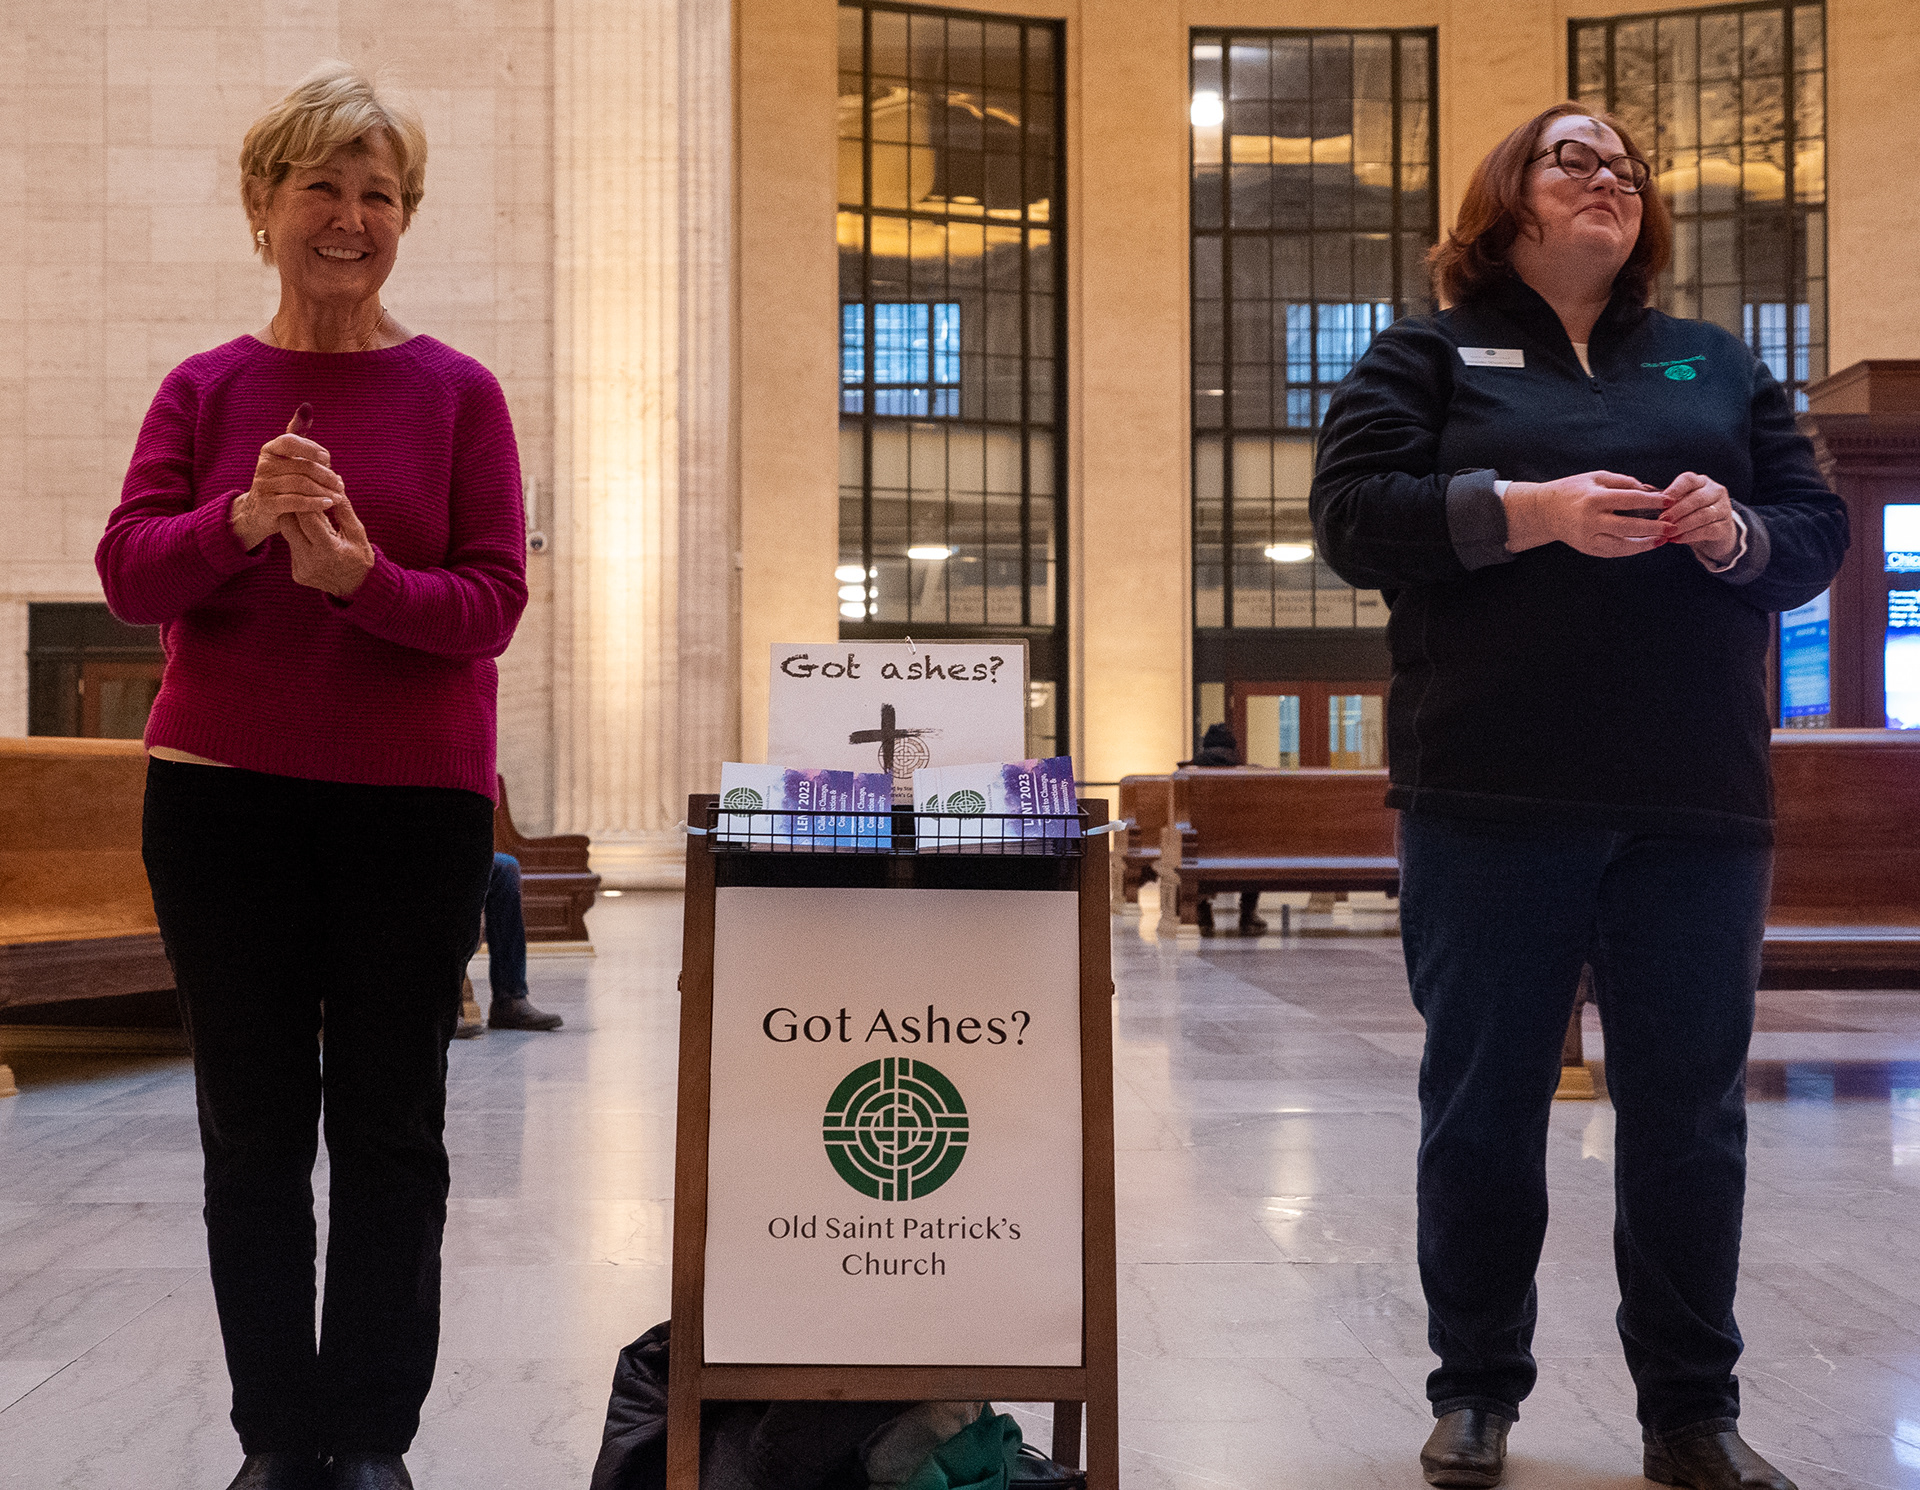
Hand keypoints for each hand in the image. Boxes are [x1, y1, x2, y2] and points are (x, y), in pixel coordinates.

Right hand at [230, 404, 342, 550]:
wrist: (260, 512)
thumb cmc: (281, 480)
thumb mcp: (288, 456)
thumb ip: (297, 433)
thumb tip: (306, 406)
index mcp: (270, 449)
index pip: (291, 441)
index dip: (311, 448)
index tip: (328, 459)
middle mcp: (264, 464)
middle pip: (301, 465)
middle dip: (325, 475)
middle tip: (340, 484)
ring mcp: (263, 484)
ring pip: (300, 483)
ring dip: (324, 490)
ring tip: (338, 496)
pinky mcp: (266, 504)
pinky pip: (295, 501)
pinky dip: (315, 503)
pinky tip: (328, 504)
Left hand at [281, 492, 374, 598]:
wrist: (358, 588)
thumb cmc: (360, 557)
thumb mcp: (357, 533)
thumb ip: (344, 509)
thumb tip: (335, 481)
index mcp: (328, 550)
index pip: (307, 518)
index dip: (307, 501)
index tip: (310, 490)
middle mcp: (310, 562)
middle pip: (288, 525)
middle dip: (294, 509)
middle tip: (301, 498)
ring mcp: (301, 569)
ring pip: (288, 535)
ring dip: (296, 523)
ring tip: (308, 516)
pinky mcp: (296, 574)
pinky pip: (292, 548)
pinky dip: (299, 539)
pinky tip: (311, 538)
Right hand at [1502, 470, 1674, 557]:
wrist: (1543, 511)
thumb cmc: (1573, 490)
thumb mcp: (1596, 477)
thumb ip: (1623, 482)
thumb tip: (1650, 490)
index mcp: (1594, 498)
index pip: (1629, 500)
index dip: (1652, 501)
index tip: (1670, 501)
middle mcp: (1590, 520)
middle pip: (1628, 526)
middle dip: (1653, 527)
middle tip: (1673, 526)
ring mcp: (1587, 537)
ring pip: (1622, 545)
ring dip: (1645, 544)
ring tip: (1663, 540)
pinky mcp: (1586, 548)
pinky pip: (1613, 552)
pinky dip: (1631, 550)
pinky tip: (1645, 545)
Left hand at [1660, 472, 1739, 564]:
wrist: (1713, 534)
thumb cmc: (1689, 516)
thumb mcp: (1678, 505)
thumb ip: (1666, 501)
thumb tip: (1643, 498)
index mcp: (1700, 482)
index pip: (1688, 480)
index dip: (1674, 489)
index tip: (1662, 501)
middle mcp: (1714, 491)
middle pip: (1696, 498)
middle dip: (1677, 510)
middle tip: (1662, 519)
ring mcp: (1723, 509)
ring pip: (1703, 514)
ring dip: (1683, 524)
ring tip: (1668, 532)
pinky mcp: (1725, 527)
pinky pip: (1708, 530)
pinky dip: (1690, 535)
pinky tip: (1677, 539)